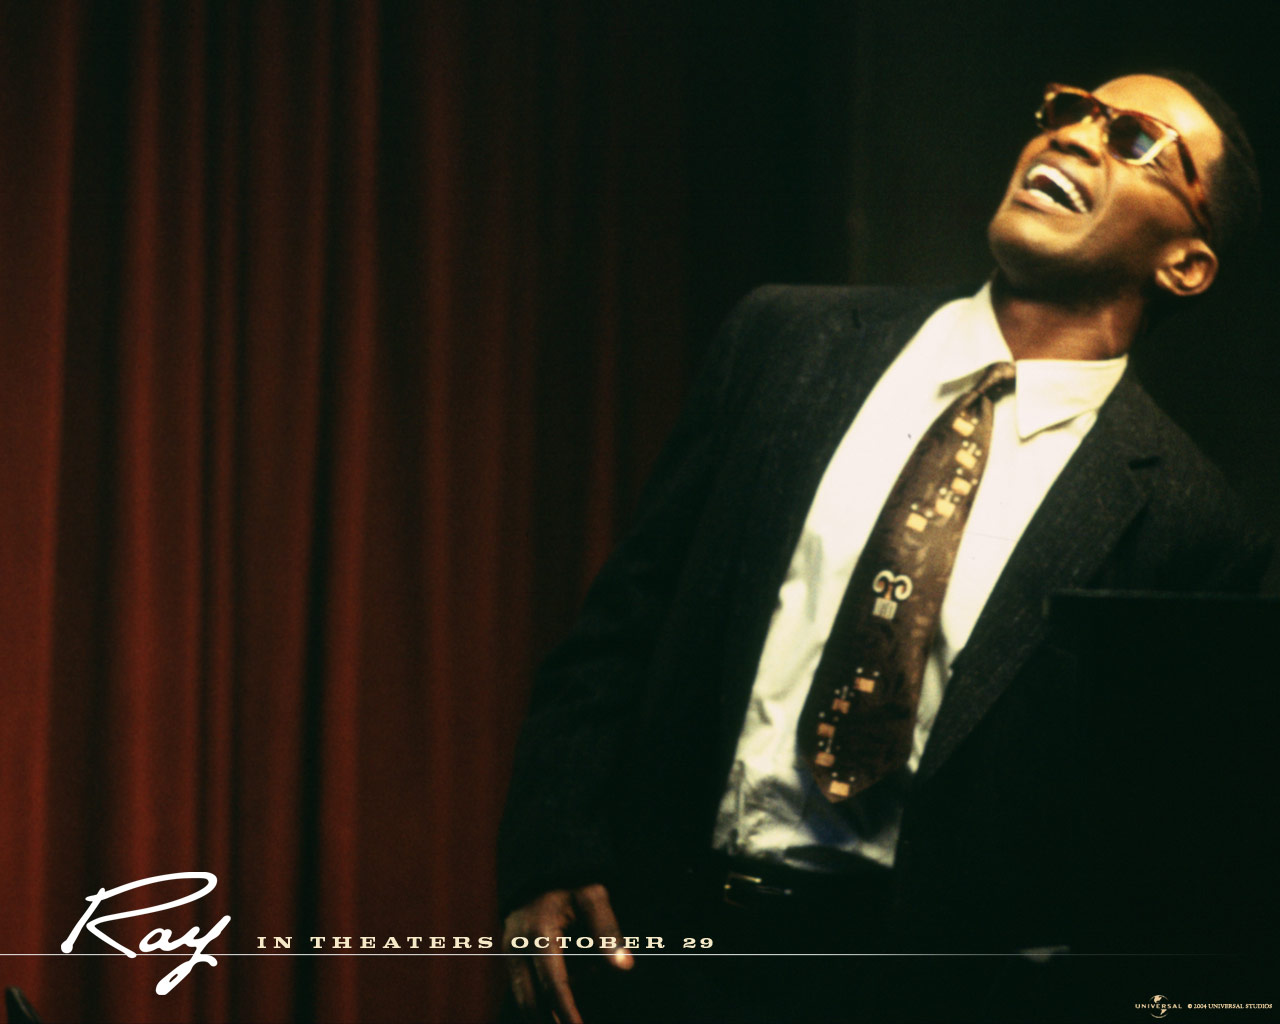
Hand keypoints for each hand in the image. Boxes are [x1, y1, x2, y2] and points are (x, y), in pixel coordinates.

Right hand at [502, 884, 633, 1022]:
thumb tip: (624, 967)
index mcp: (539, 933)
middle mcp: (516, 946)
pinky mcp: (507, 955)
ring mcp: (507, 951)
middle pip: (530, 1000)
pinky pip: (521, 987)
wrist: (539, 868)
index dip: (567, 1012)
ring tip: (568, 1017)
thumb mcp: (593, 897)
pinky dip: (539, 999)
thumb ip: (607, 931)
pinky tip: (559, 1004)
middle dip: (551, 1022)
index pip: (554, 985)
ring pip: (522, 997)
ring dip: (544, 1013)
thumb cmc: (572, 883)